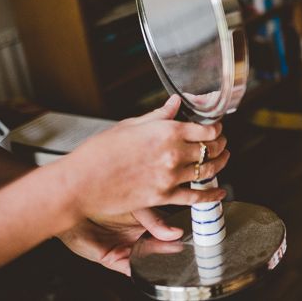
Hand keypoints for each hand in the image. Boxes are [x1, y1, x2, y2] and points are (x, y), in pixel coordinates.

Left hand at [57, 208, 182, 275]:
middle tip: (181, 248)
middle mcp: (138, 233)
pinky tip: (145, 267)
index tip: (191, 234)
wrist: (73, 203)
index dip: (179, 231)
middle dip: (170, 249)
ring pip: (147, 257)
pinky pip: (129, 269)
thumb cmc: (103, 195)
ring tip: (167, 256)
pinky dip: (138, 270)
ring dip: (157, 259)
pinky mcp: (113, 259)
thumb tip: (175, 232)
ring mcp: (127, 247)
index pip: (169, 226)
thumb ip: (155, 219)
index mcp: (147, 217)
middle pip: (160, 245)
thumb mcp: (136, 204)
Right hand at [61, 95, 229, 220]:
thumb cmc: (99, 152)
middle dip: (220, 144)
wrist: (80, 183)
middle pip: (211, 148)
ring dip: (219, 164)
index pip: (207, 129)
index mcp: (167, 131)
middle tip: (221, 143)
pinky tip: (219, 193)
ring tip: (222, 160)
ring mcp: (170, 177)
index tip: (217, 128)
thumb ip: (159, 116)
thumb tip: (175, 103)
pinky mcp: (163, 197)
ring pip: (207, 170)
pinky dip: (211, 196)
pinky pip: (195, 197)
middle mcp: (173, 153)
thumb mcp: (131, 125)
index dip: (217, 128)